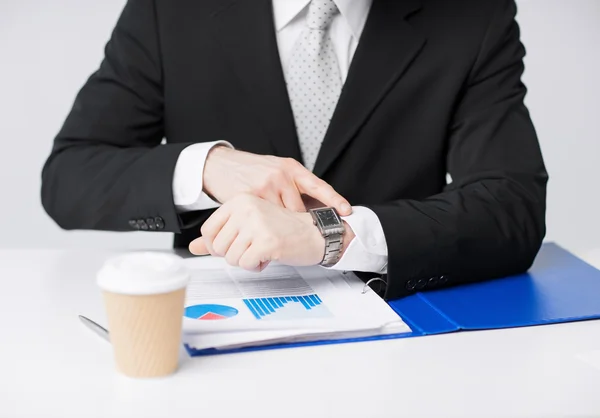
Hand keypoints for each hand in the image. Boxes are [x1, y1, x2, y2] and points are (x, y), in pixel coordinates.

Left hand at [188, 194, 325, 269]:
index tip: (237, 244)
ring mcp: (257, 224)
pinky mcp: (267, 241)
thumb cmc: (283, 229)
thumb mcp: (247, 227)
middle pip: (218, 247)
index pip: (208, 231)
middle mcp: (246, 208)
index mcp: (239, 201)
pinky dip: (257, 266)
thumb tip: (193, 248)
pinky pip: (247, 264)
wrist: (315, 233)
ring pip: (231, 258)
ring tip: (263, 249)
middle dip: (235, 254)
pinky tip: (270, 255)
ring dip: (247, 261)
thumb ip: (219, 236)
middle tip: (254, 246)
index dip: (219, 245)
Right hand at [203, 147, 351, 215]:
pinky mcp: (250, 197)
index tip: (346, 210)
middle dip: (296, 221)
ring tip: (272, 228)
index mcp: (290, 167)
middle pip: (299, 208)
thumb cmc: (250, 170)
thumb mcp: (275, 169)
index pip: (317, 185)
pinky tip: (260, 227)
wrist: (221, 165)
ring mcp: (265, 186)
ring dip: (279, 226)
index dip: (333, 199)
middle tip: (292, 229)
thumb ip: (291, 185)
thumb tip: (312, 209)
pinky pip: (264, 220)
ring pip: (282, 217)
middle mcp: (280, 175)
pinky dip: (264, 227)